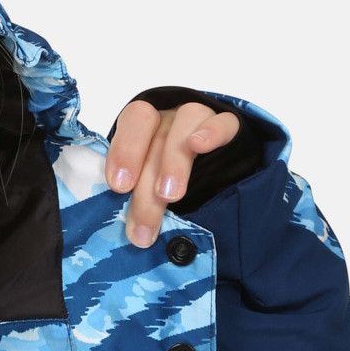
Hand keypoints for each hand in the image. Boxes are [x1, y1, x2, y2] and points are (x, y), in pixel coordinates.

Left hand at [104, 99, 241, 246]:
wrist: (217, 186)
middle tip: (146, 210)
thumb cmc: (167, 189)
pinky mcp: (230, 127)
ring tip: (171, 195)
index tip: (119, 186)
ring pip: (186, 123)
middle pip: (156, 135)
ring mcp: (200, 118)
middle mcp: (169, 119)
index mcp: (143, 129)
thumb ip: (137, 200)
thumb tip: (133, 232)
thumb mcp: (148, 194)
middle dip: (148, 175)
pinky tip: (201, 145)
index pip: (132, 121)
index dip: (124, 150)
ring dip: (174, 161)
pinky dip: (212, 132)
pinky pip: (225, 122)